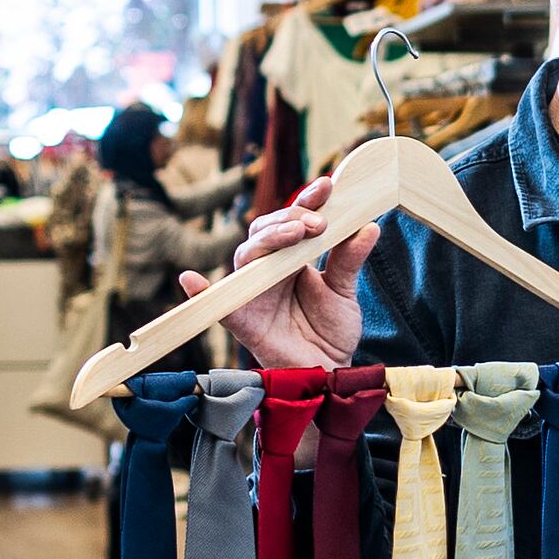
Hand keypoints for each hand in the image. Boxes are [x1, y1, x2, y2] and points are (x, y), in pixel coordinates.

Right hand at [200, 180, 376, 375]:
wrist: (327, 372)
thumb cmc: (330, 331)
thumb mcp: (344, 292)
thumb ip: (350, 260)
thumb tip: (369, 226)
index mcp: (292, 257)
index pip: (293, 221)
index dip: (307, 201)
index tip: (328, 186)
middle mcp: (268, 269)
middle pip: (265, 230)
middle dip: (290, 219)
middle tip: (318, 222)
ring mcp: (251, 291)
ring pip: (247, 255)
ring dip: (269, 239)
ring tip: (296, 234)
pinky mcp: (240, 319)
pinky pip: (215, 304)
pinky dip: (199, 292)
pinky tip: (190, 280)